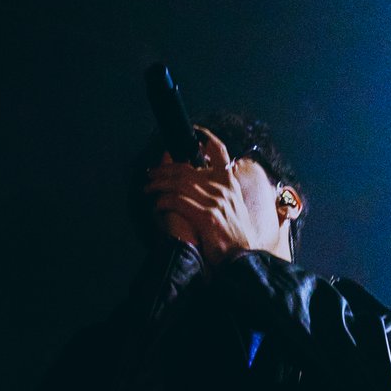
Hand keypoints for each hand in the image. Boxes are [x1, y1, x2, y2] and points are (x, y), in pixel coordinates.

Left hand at [144, 127, 289, 263]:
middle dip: (164, 169)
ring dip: (159, 184)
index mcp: (230, 183)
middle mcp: (223, 188)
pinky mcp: (206, 216)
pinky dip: (163, 201)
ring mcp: (215, 201)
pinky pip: (178, 201)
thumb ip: (222, 191)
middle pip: (187, 168)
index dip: (206, 137)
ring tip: (148, 188)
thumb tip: (204, 181)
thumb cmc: (235, 236)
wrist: (243, 258)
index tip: (195, 132)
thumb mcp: (234, 207)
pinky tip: (156, 205)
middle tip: (151, 173)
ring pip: (179, 183)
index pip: (220, 151)